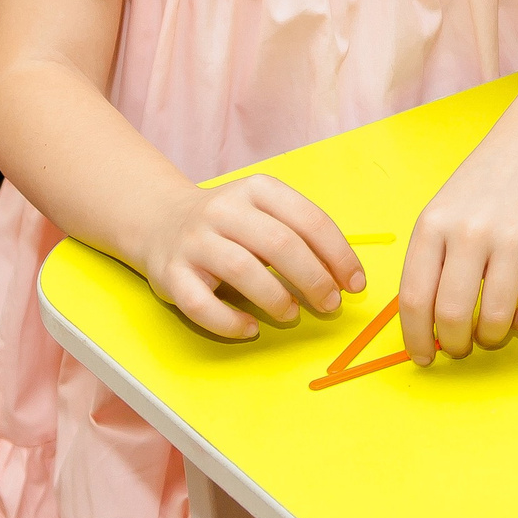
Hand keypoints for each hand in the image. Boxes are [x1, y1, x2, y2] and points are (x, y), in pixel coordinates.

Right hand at [137, 175, 363, 339]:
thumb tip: (344, 276)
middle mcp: (224, 210)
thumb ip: (301, 235)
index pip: (309, 220)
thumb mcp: (266, 212)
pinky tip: (251, 328)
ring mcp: (194, 241)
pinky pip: (202, 305)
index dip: (339, 255)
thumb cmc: (231, 224)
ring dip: (276, 299)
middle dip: (314, 279)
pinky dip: (230, 322)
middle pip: (279, 245)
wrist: (161, 222)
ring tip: (292, 314)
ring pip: (242, 271)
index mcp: (257, 189)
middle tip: (330, 304)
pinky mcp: (170, 274)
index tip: (355, 283)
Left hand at [399, 113, 517, 363]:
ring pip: (495, 319)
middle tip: (460, 347)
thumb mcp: (441, 212)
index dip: (415, 338)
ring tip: (491, 331)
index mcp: (433, 225)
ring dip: (491, 338)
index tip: (422, 356)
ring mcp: (514, 239)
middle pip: (452, 314)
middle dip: (454, 345)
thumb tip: (425, 325)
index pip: (414, 298)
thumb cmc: (483, 185)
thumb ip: (429, 261)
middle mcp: (470, 232)